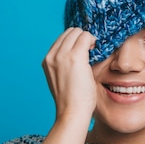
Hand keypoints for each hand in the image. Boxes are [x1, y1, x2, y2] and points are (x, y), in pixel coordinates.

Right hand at [41, 27, 95, 143]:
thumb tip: (78, 56)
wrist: (72, 112)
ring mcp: (61, 55)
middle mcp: (51, 56)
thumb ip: (66, 65)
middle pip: (69, 32)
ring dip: (88, 38)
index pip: (62, 39)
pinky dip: (93, 40)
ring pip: (77, 32)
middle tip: (91, 50)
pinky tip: (97, 50)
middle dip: (82, 38)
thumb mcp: (63, 79)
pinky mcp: (74, 57)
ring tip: (94, 51)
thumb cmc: (73, 100)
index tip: (86, 51)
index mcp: (47, 61)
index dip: (76, 42)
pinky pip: (85, 36)